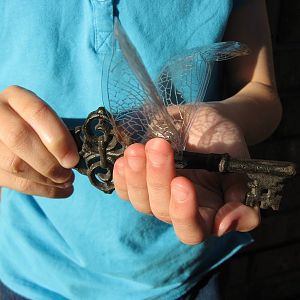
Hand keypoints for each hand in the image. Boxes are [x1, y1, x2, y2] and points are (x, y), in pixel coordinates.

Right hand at [0, 86, 78, 197]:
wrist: (6, 134)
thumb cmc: (36, 127)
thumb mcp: (46, 120)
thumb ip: (58, 132)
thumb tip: (73, 159)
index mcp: (16, 97)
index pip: (38, 112)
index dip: (58, 138)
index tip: (73, 160)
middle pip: (19, 138)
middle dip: (50, 163)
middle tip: (68, 175)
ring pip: (15, 164)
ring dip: (47, 180)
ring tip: (66, 182)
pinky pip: (14, 182)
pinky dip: (42, 190)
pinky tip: (59, 190)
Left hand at [113, 104, 259, 243]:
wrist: (205, 121)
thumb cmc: (224, 142)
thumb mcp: (240, 167)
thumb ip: (241, 199)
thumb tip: (223, 227)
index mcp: (205, 211)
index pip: (191, 230)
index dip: (183, 213)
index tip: (182, 182)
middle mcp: (178, 208)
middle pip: (161, 210)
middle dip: (158, 178)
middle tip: (158, 146)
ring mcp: (156, 196)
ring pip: (139, 200)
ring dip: (136, 175)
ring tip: (137, 149)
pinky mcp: (139, 182)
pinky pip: (124, 189)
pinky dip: (121, 177)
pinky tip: (123, 161)